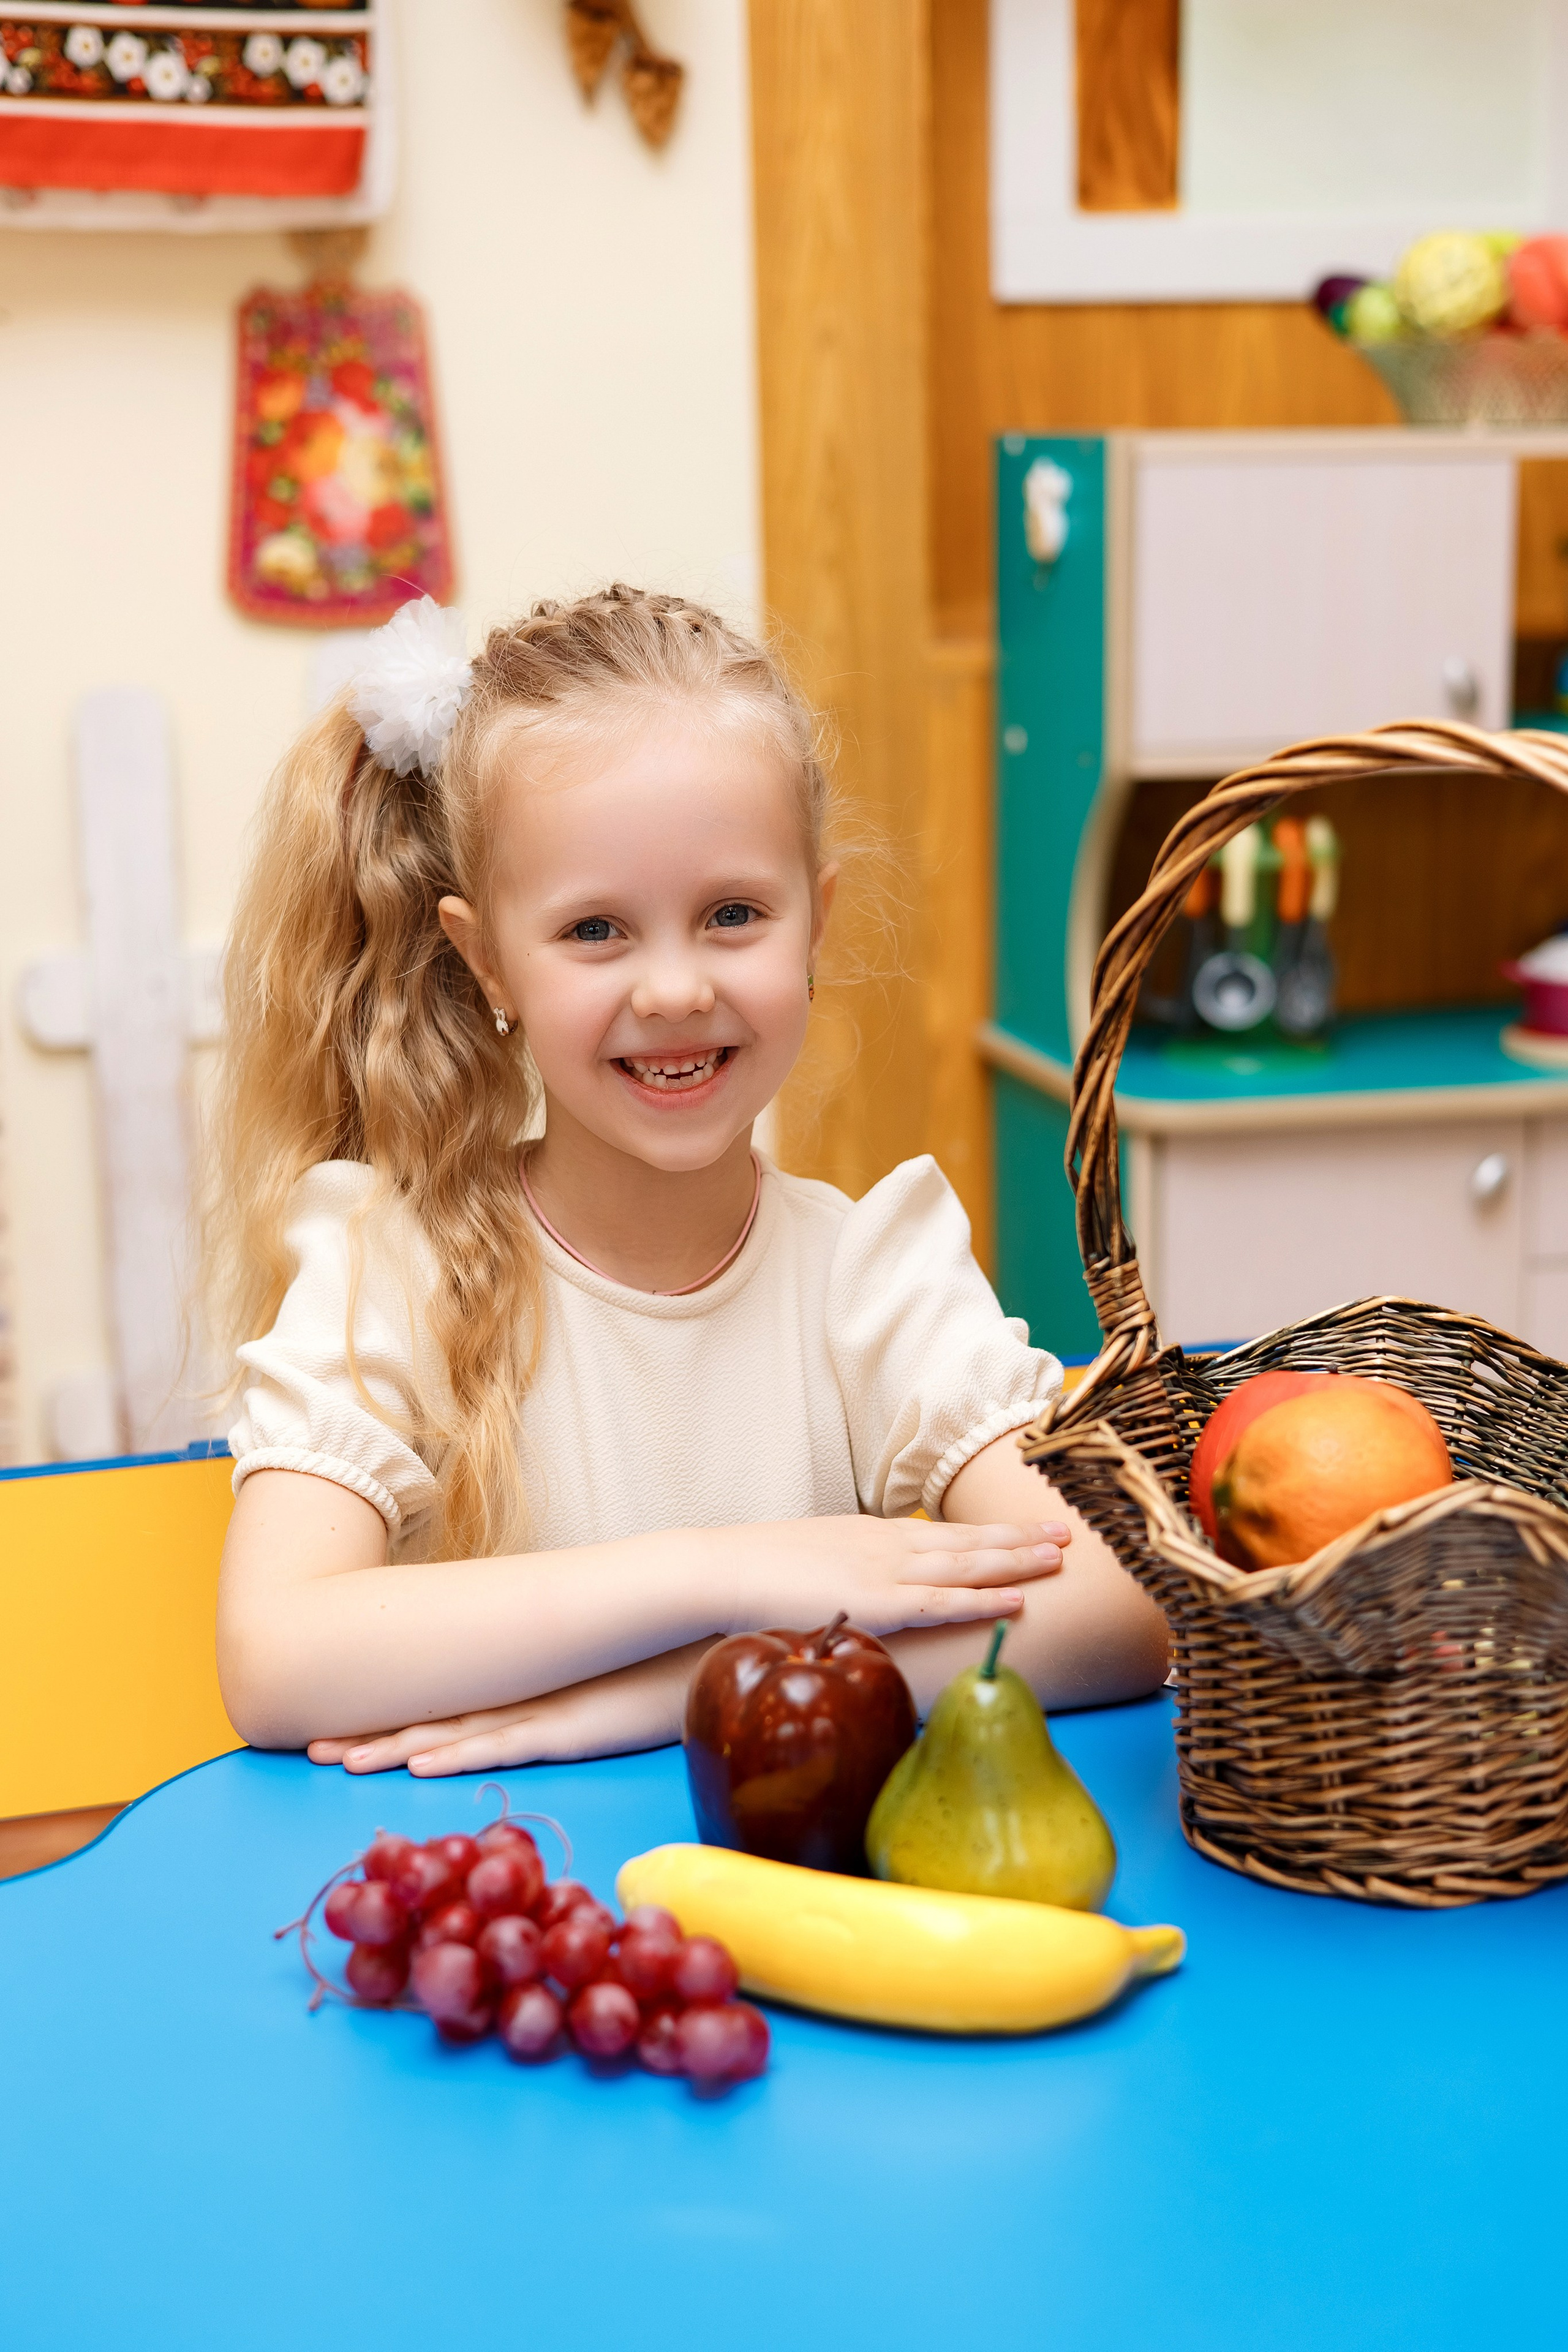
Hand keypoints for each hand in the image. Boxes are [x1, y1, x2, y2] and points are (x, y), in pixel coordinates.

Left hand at [307, 1639, 711, 1775]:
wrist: (708, 1641)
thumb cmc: (659, 1671)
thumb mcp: (597, 1695)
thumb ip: (562, 1706)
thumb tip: (533, 1718)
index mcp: (523, 1688)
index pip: (443, 1707)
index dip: (388, 1721)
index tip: (337, 1735)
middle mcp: (522, 1694)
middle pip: (432, 1716)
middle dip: (369, 1734)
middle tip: (310, 1750)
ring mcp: (544, 1708)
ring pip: (453, 1731)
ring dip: (392, 1747)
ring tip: (338, 1760)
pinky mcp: (572, 1725)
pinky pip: (507, 1742)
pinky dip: (460, 1752)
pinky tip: (420, 1761)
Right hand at [717, 1512, 1068, 1639]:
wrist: (724, 1569)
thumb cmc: (758, 1572)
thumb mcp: (814, 1562)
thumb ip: (846, 1573)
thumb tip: (859, 1591)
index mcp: (874, 1535)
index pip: (946, 1532)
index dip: (990, 1531)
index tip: (1027, 1527)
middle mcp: (889, 1544)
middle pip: (968, 1539)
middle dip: (1020, 1537)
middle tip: (1068, 1531)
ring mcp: (887, 1571)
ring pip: (967, 1564)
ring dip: (1017, 1560)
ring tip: (1060, 1556)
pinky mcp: (879, 1602)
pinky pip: (944, 1602)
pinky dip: (984, 1599)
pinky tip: (1018, 1598)